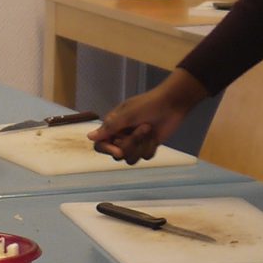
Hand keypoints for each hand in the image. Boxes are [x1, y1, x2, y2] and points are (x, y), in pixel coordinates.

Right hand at [90, 71, 205, 162]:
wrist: (173, 104)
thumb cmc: (148, 105)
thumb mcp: (127, 115)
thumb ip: (109, 127)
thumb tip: (89, 137)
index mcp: (113, 126)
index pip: (100, 145)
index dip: (107, 150)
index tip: (119, 151)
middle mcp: (121, 135)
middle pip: (118, 155)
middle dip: (132, 144)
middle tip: (144, 127)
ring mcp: (135, 142)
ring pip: (131, 158)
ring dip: (142, 145)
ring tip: (149, 130)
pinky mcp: (147, 146)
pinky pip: (145, 156)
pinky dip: (151, 147)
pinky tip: (155, 136)